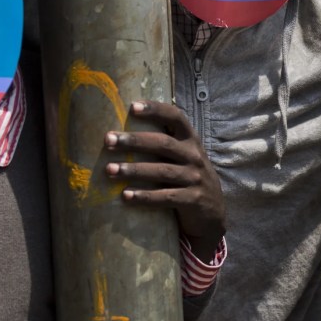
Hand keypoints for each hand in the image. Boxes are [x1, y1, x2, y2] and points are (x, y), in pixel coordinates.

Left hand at [105, 100, 225, 261]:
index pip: (176, 118)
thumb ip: (165, 145)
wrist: (212, 213)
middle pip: (163, 144)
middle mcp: (195, 156)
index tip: (132, 106)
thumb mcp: (184, 158)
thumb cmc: (188, 179)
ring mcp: (195, 179)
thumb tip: (123, 133)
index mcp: (191, 141)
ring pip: (162, 171)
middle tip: (108, 140)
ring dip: (134, 169)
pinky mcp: (193, 200)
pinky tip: (126, 195)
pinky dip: (145, 196)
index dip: (156, 110)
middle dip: (134, 140)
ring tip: (110, 170)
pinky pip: (166, 197)